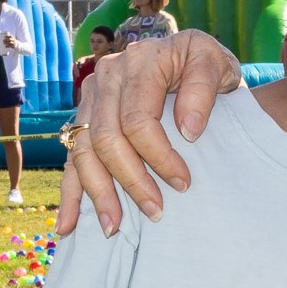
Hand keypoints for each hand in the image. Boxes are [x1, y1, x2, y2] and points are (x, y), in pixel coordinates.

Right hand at [57, 29, 243, 237]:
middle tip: (156, 212)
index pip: (137, 120)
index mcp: (140, 61)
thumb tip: (188, 131)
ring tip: (114, 228)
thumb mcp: (218, 64)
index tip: (183, 184)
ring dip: (98, 193)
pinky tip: (68, 225)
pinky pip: (72, 156)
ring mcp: (91, 96)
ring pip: (84, 151)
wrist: (190, 59)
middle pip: (107, 138)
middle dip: (131, 181)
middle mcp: (108, 75)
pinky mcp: (84, 116)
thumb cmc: (206, 65)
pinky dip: (70, 193)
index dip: (158, 157)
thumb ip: (204, 90)